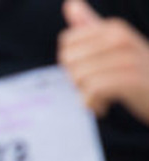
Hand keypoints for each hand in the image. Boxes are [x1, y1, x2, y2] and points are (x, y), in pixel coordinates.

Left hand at [58, 0, 148, 123]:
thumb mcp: (113, 47)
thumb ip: (90, 26)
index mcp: (115, 28)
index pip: (67, 41)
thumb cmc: (135, 73)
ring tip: (100, 98)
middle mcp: (122, 39)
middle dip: (75, 79)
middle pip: (69, 59)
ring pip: (79, 76)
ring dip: (84, 94)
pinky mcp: (131, 80)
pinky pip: (93, 90)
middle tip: (94, 87)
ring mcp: (128, 59)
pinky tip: (102, 108)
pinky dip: (92, 104)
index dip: (71, 61)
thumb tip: (70, 3)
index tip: (88, 69)